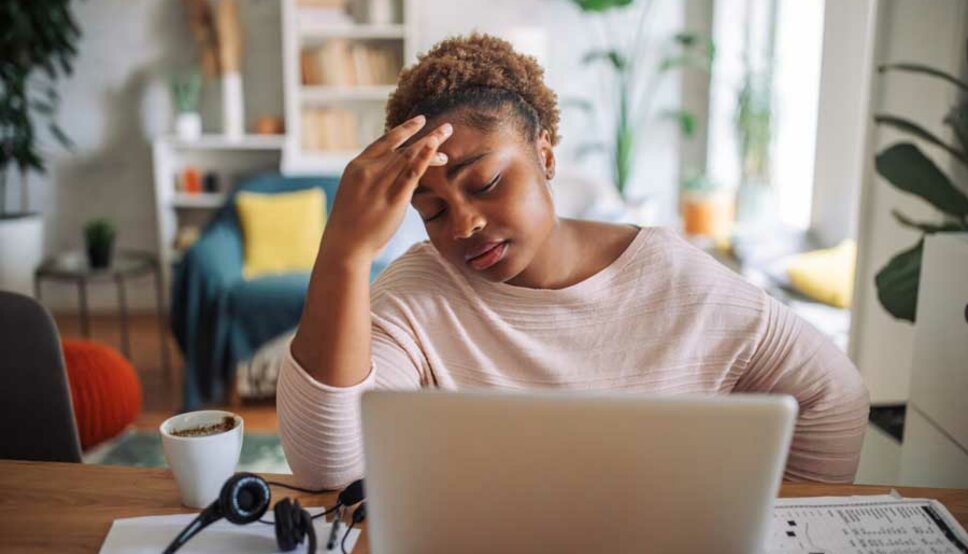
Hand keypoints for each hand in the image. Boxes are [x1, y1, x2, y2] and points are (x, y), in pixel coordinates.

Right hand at [321, 115, 452, 262]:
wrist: (344, 244)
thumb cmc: (349, 224)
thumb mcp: (353, 192)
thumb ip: (370, 179)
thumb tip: (388, 174)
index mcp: (357, 165)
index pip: (384, 141)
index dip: (404, 130)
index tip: (421, 121)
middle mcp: (369, 169)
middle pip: (403, 147)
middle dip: (427, 135)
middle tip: (447, 126)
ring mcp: (381, 183)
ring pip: (410, 156)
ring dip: (431, 143)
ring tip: (448, 132)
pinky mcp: (393, 198)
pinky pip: (412, 173)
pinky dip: (425, 158)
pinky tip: (436, 148)